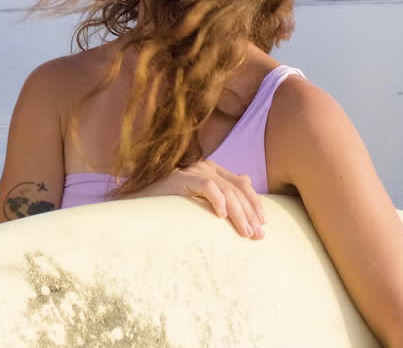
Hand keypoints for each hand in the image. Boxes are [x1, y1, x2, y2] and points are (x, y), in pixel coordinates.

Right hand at [138, 160, 266, 238]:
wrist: (138, 206)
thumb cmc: (169, 207)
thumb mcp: (200, 201)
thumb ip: (221, 190)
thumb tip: (247, 180)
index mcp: (212, 170)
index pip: (242, 184)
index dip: (255, 203)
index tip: (264, 224)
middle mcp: (204, 167)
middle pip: (237, 188)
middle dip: (251, 213)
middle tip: (258, 235)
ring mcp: (192, 171)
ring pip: (226, 190)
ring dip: (239, 214)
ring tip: (246, 232)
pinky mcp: (180, 178)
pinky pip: (206, 186)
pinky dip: (217, 201)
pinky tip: (221, 216)